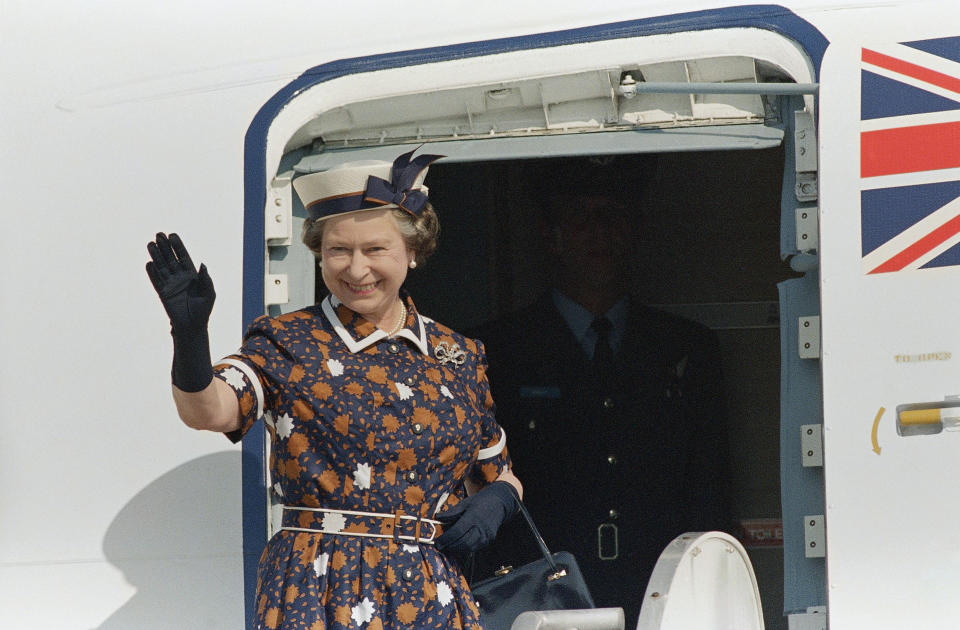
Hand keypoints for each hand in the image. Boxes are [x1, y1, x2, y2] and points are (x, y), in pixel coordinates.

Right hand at [146, 232, 214, 391]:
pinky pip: (156, 281)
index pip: (183, 257)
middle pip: (170, 258)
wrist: (193, 326)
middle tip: (158, 234)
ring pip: (161, 267)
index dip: (177, 246)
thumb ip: (206, 278)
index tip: (172, 235)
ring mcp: (170, 284)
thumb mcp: (210, 293)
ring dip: (156, 256)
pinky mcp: (162, 293)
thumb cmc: (203, 310)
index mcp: (192, 275)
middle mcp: (179, 277)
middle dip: (165, 247)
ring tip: (150, 244)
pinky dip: (152, 272)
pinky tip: (148, 263)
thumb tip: (202, 264)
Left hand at [435, 481, 518, 552]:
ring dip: (456, 549)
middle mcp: (481, 527)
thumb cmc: (480, 502)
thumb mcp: (465, 503)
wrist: (499, 504)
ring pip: (469, 548)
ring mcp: (486, 535)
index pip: (458, 531)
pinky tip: (457, 545)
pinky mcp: (488, 540)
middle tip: (440, 546)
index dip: (446, 539)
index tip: (437, 542)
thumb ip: (451, 512)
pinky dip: (464, 548)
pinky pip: (474, 548)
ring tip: (447, 546)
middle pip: (463, 543)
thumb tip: (437, 518)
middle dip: (450, 546)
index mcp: (473, 516)